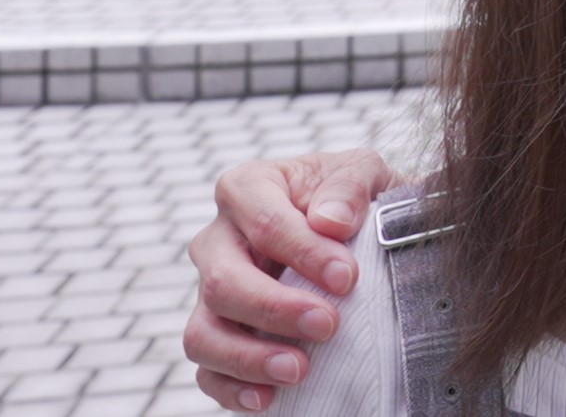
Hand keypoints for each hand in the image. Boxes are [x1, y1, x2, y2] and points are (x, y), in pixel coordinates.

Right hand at [184, 148, 394, 409]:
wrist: (358, 227)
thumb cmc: (353, 196)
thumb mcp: (363, 171)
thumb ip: (349, 186)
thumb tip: (330, 222)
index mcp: (249, 189)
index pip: (264, 223)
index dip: (304, 252)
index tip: (347, 278)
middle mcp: (218, 241)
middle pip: (222, 283)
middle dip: (274, 309)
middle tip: (327, 325)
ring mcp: (210, 293)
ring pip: (202, 334)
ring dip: (248, 358)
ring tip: (299, 370)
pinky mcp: (218, 334)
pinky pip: (206, 372)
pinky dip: (232, 390)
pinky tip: (268, 399)